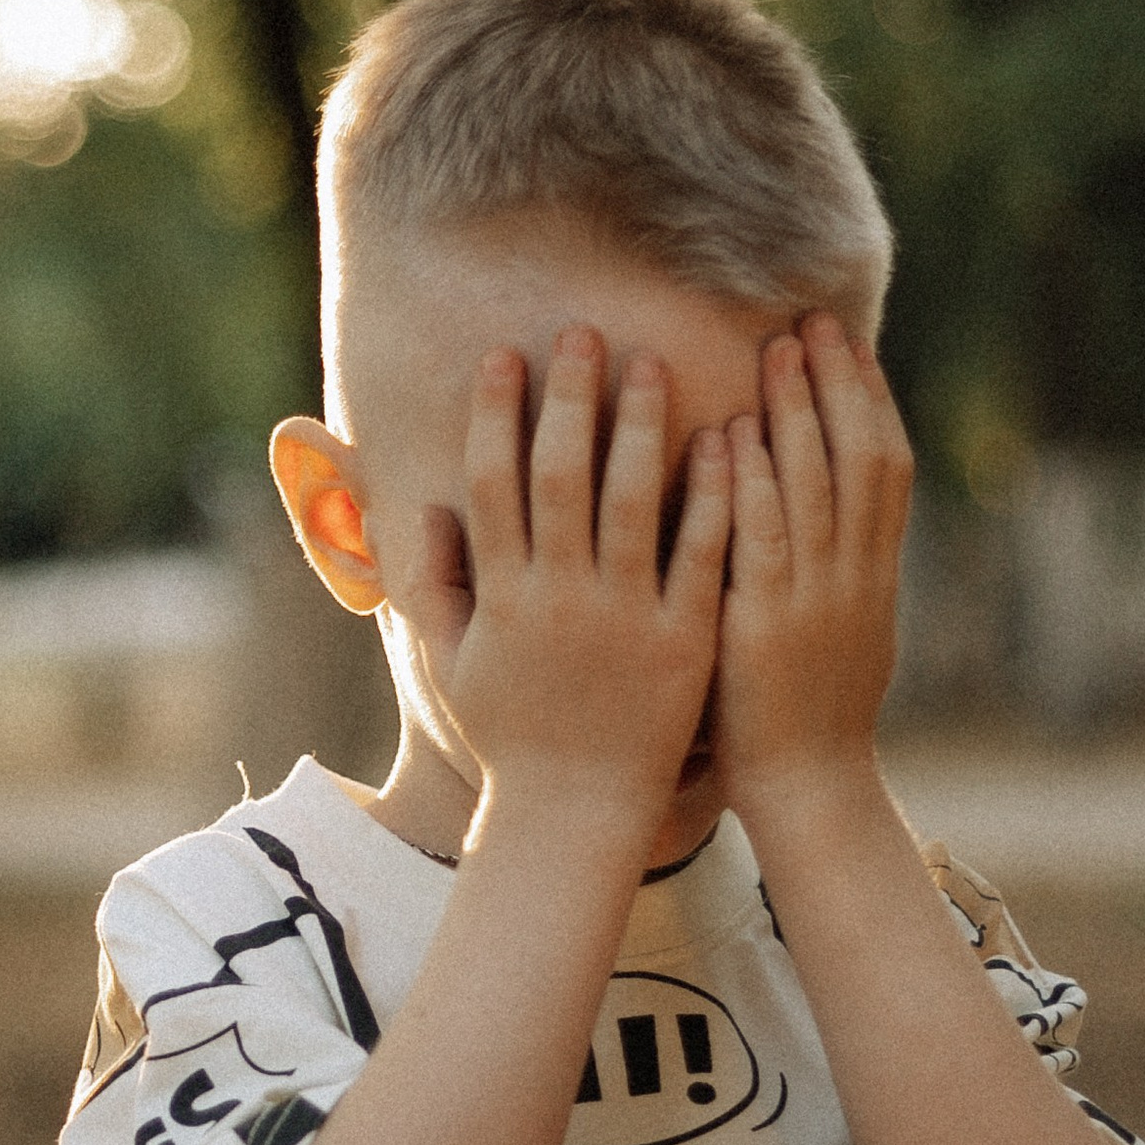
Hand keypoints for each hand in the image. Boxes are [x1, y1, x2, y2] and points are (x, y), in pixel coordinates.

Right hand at [413, 328, 730, 836]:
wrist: (576, 812)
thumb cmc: (513, 736)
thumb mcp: (451, 663)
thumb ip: (431, 585)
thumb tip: (419, 509)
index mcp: (503, 596)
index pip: (493, 482)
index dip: (497, 414)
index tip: (506, 356)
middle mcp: (559, 597)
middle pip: (558, 475)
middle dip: (569, 397)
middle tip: (583, 332)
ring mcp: (624, 617)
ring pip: (632, 501)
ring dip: (640, 425)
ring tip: (653, 364)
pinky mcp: (684, 639)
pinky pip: (700, 553)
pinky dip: (713, 495)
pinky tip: (725, 439)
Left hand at [715, 316, 912, 820]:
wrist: (813, 791)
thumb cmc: (809, 716)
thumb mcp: (841, 631)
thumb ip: (836, 569)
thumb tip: (829, 515)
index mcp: (876, 573)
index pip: (886, 466)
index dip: (870, 399)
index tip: (848, 343)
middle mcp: (857, 575)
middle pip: (860, 456)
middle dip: (838, 384)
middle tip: (812, 319)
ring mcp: (817, 598)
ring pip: (818, 484)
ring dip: (798, 411)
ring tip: (776, 348)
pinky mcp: (768, 625)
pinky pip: (763, 538)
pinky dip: (751, 481)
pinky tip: (731, 432)